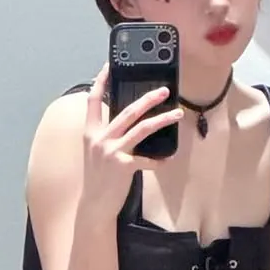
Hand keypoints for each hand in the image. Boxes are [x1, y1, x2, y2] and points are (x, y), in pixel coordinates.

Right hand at [82, 64, 183, 214]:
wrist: (94, 204)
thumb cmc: (99, 175)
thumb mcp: (96, 150)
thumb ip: (107, 133)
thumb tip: (128, 118)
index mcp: (90, 132)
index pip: (93, 100)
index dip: (100, 81)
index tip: (109, 66)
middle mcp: (99, 138)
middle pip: (127, 111)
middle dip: (148, 99)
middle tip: (164, 90)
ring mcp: (111, 152)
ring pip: (142, 128)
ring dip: (163, 120)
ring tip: (178, 114)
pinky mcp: (123, 166)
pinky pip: (148, 159)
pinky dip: (159, 159)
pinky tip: (167, 159)